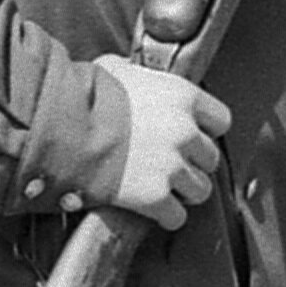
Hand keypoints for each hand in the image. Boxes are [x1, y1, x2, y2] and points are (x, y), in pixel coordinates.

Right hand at [92, 58, 231, 232]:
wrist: (65, 129)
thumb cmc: (85, 97)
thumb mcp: (113, 70)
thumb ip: (134, 74)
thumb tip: (128, 71)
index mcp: (182, 97)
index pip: (220, 120)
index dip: (205, 130)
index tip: (192, 135)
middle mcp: (186, 131)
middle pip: (211, 158)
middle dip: (192, 163)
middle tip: (170, 163)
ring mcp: (173, 166)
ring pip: (200, 190)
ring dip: (183, 191)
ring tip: (162, 187)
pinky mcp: (156, 196)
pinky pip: (177, 217)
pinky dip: (166, 216)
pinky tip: (152, 208)